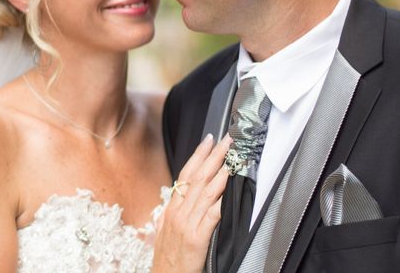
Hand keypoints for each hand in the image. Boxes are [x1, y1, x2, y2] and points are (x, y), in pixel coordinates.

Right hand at [152, 133, 231, 272]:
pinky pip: (211, 216)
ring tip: (232, 158)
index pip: (185, 175)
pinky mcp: (196, 239)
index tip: (209, 140)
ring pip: (205, 192)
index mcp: (171, 210)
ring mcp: (187, 225)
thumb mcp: (166, 231)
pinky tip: (228, 191)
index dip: (198, 156)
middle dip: (213, 156)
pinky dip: (219, 202)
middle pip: (197, 178)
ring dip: (221, 172)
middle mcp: (178, 213)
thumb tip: (183, 197)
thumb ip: (176, 213)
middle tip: (227, 140)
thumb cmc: (168, 259)